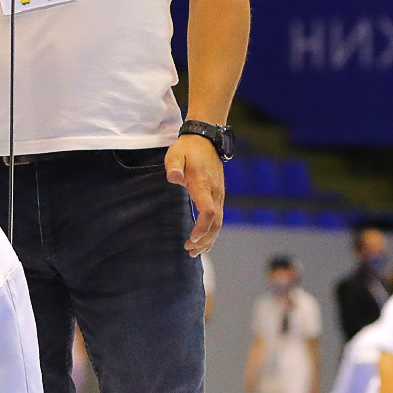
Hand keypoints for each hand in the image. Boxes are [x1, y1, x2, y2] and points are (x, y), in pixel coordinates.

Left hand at [167, 133, 223, 256]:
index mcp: (203, 184)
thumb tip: (174, 177)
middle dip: (204, 240)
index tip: (192, 238)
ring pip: (219, 223)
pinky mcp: (219, 196)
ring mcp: (219, 195)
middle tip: (189, 250)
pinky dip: (213, 233)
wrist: (206, 140)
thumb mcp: (175, 154)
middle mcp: (215, 192)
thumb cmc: (187, 149)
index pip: (208, 211)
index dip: (202, 227)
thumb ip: (174, 166)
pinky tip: (205, 243)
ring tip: (195, 252)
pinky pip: (219, 218)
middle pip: (216, 223)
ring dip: (209, 239)